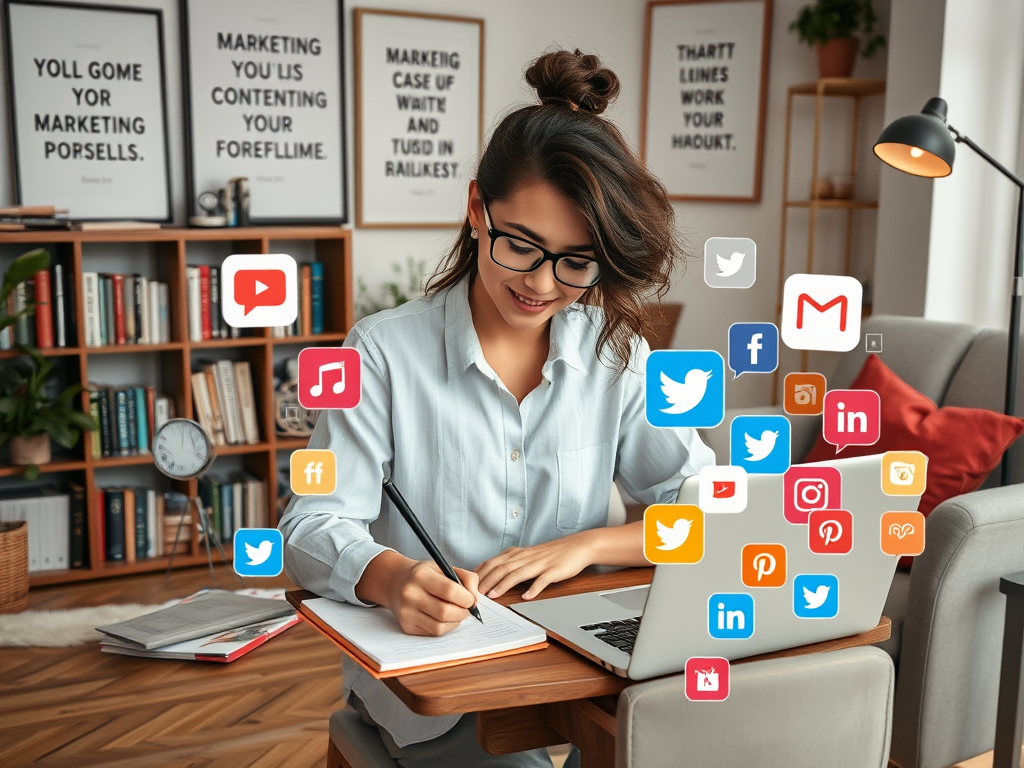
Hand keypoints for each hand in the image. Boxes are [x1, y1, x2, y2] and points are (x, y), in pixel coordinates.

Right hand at [387, 560, 480, 636]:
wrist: (396, 582)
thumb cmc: (424, 574)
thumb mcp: (444, 567)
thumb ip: (466, 578)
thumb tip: (475, 600)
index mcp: (420, 575)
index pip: (450, 590)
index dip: (466, 598)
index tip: (471, 599)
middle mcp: (410, 594)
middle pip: (445, 612)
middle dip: (463, 613)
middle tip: (466, 609)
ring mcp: (406, 612)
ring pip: (440, 627)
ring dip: (455, 622)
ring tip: (456, 613)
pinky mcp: (406, 626)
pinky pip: (433, 633)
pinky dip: (444, 627)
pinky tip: (444, 618)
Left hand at [475, 532, 595, 599]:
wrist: (576, 546)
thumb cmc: (550, 554)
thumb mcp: (527, 555)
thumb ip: (510, 563)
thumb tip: (489, 575)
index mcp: (518, 554)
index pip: (493, 562)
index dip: (480, 574)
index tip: (468, 585)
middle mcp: (526, 557)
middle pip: (502, 567)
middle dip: (486, 581)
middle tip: (475, 594)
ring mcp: (540, 563)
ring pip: (518, 573)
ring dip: (504, 584)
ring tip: (493, 595)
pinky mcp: (554, 570)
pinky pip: (543, 579)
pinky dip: (534, 588)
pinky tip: (527, 596)